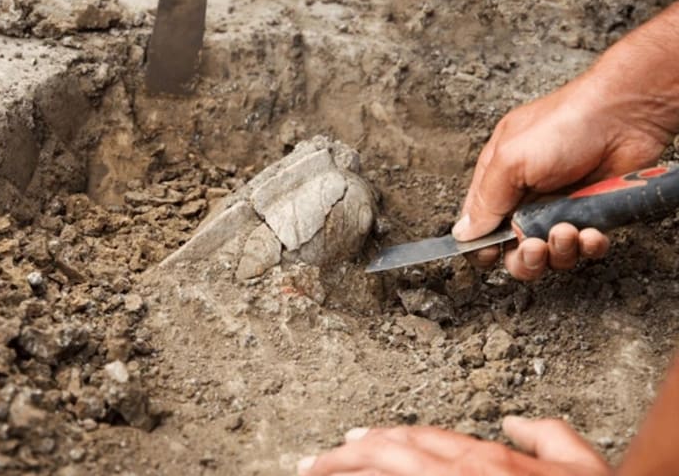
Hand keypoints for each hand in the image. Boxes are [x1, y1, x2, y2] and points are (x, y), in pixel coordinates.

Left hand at [297, 416, 611, 475]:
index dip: (380, 438)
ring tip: (313, 473)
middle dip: (344, 458)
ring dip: (346, 475)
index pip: (421, 439)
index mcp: (490, 459)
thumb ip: (546, 434)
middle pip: (391, 456)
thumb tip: (514, 420)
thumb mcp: (579, 463)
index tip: (349, 440)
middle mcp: (466, 475)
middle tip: (309, 461)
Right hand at [452, 22, 678, 279]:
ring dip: (559, 251)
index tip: (494, 253)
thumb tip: (463, 233)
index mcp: (499, 180)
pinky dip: (589, 247)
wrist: (626, 116)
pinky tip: (592, 231)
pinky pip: (585, 249)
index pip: (480, 225)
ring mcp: (560, 209)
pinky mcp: (591, 216)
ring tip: (568, 230)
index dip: (484, 246)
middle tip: (534, 247)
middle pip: (514, 250)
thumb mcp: (510, 160)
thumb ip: (485, 202)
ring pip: (551, 255)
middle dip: (525, 258)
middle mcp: (526, 198)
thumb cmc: (565, 124)